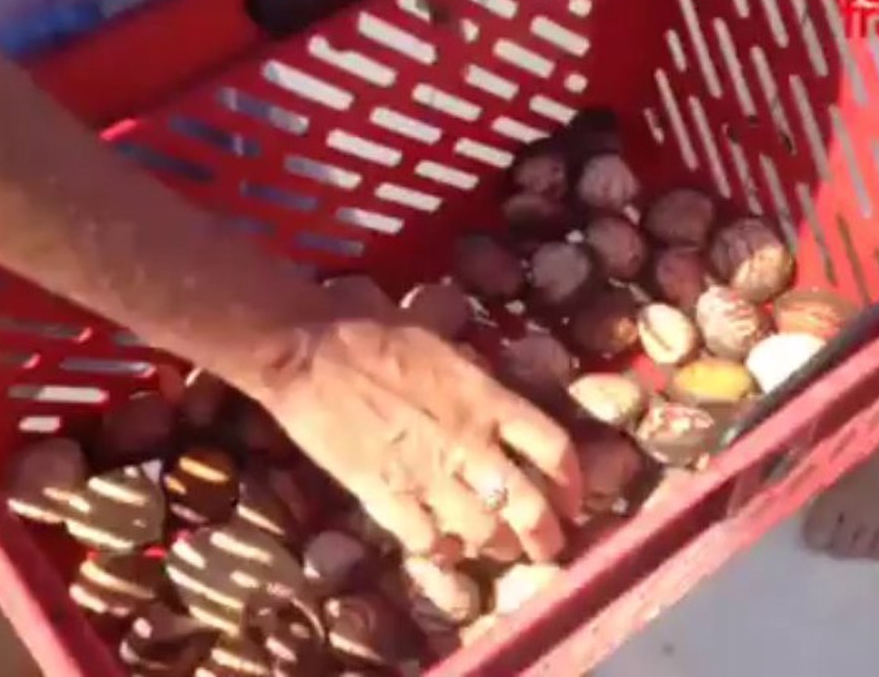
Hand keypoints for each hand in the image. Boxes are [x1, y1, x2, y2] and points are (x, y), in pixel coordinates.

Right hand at [261, 320, 582, 562]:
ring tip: (499, 550)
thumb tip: (488, 382)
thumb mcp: (438, 338)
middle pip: (527, 505)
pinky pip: (425, 539)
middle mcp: (467, 442)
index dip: (572, 481)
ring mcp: (426, 474)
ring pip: (482, 531)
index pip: (552, 447)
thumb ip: (469, 372)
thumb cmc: (367, 327)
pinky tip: (444, 550)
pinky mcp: (383, 495)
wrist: (305, 351)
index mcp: (485, 397)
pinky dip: (441, 551)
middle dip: (544, 535)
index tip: (573, 498)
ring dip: (497, 546)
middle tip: (547, 546)